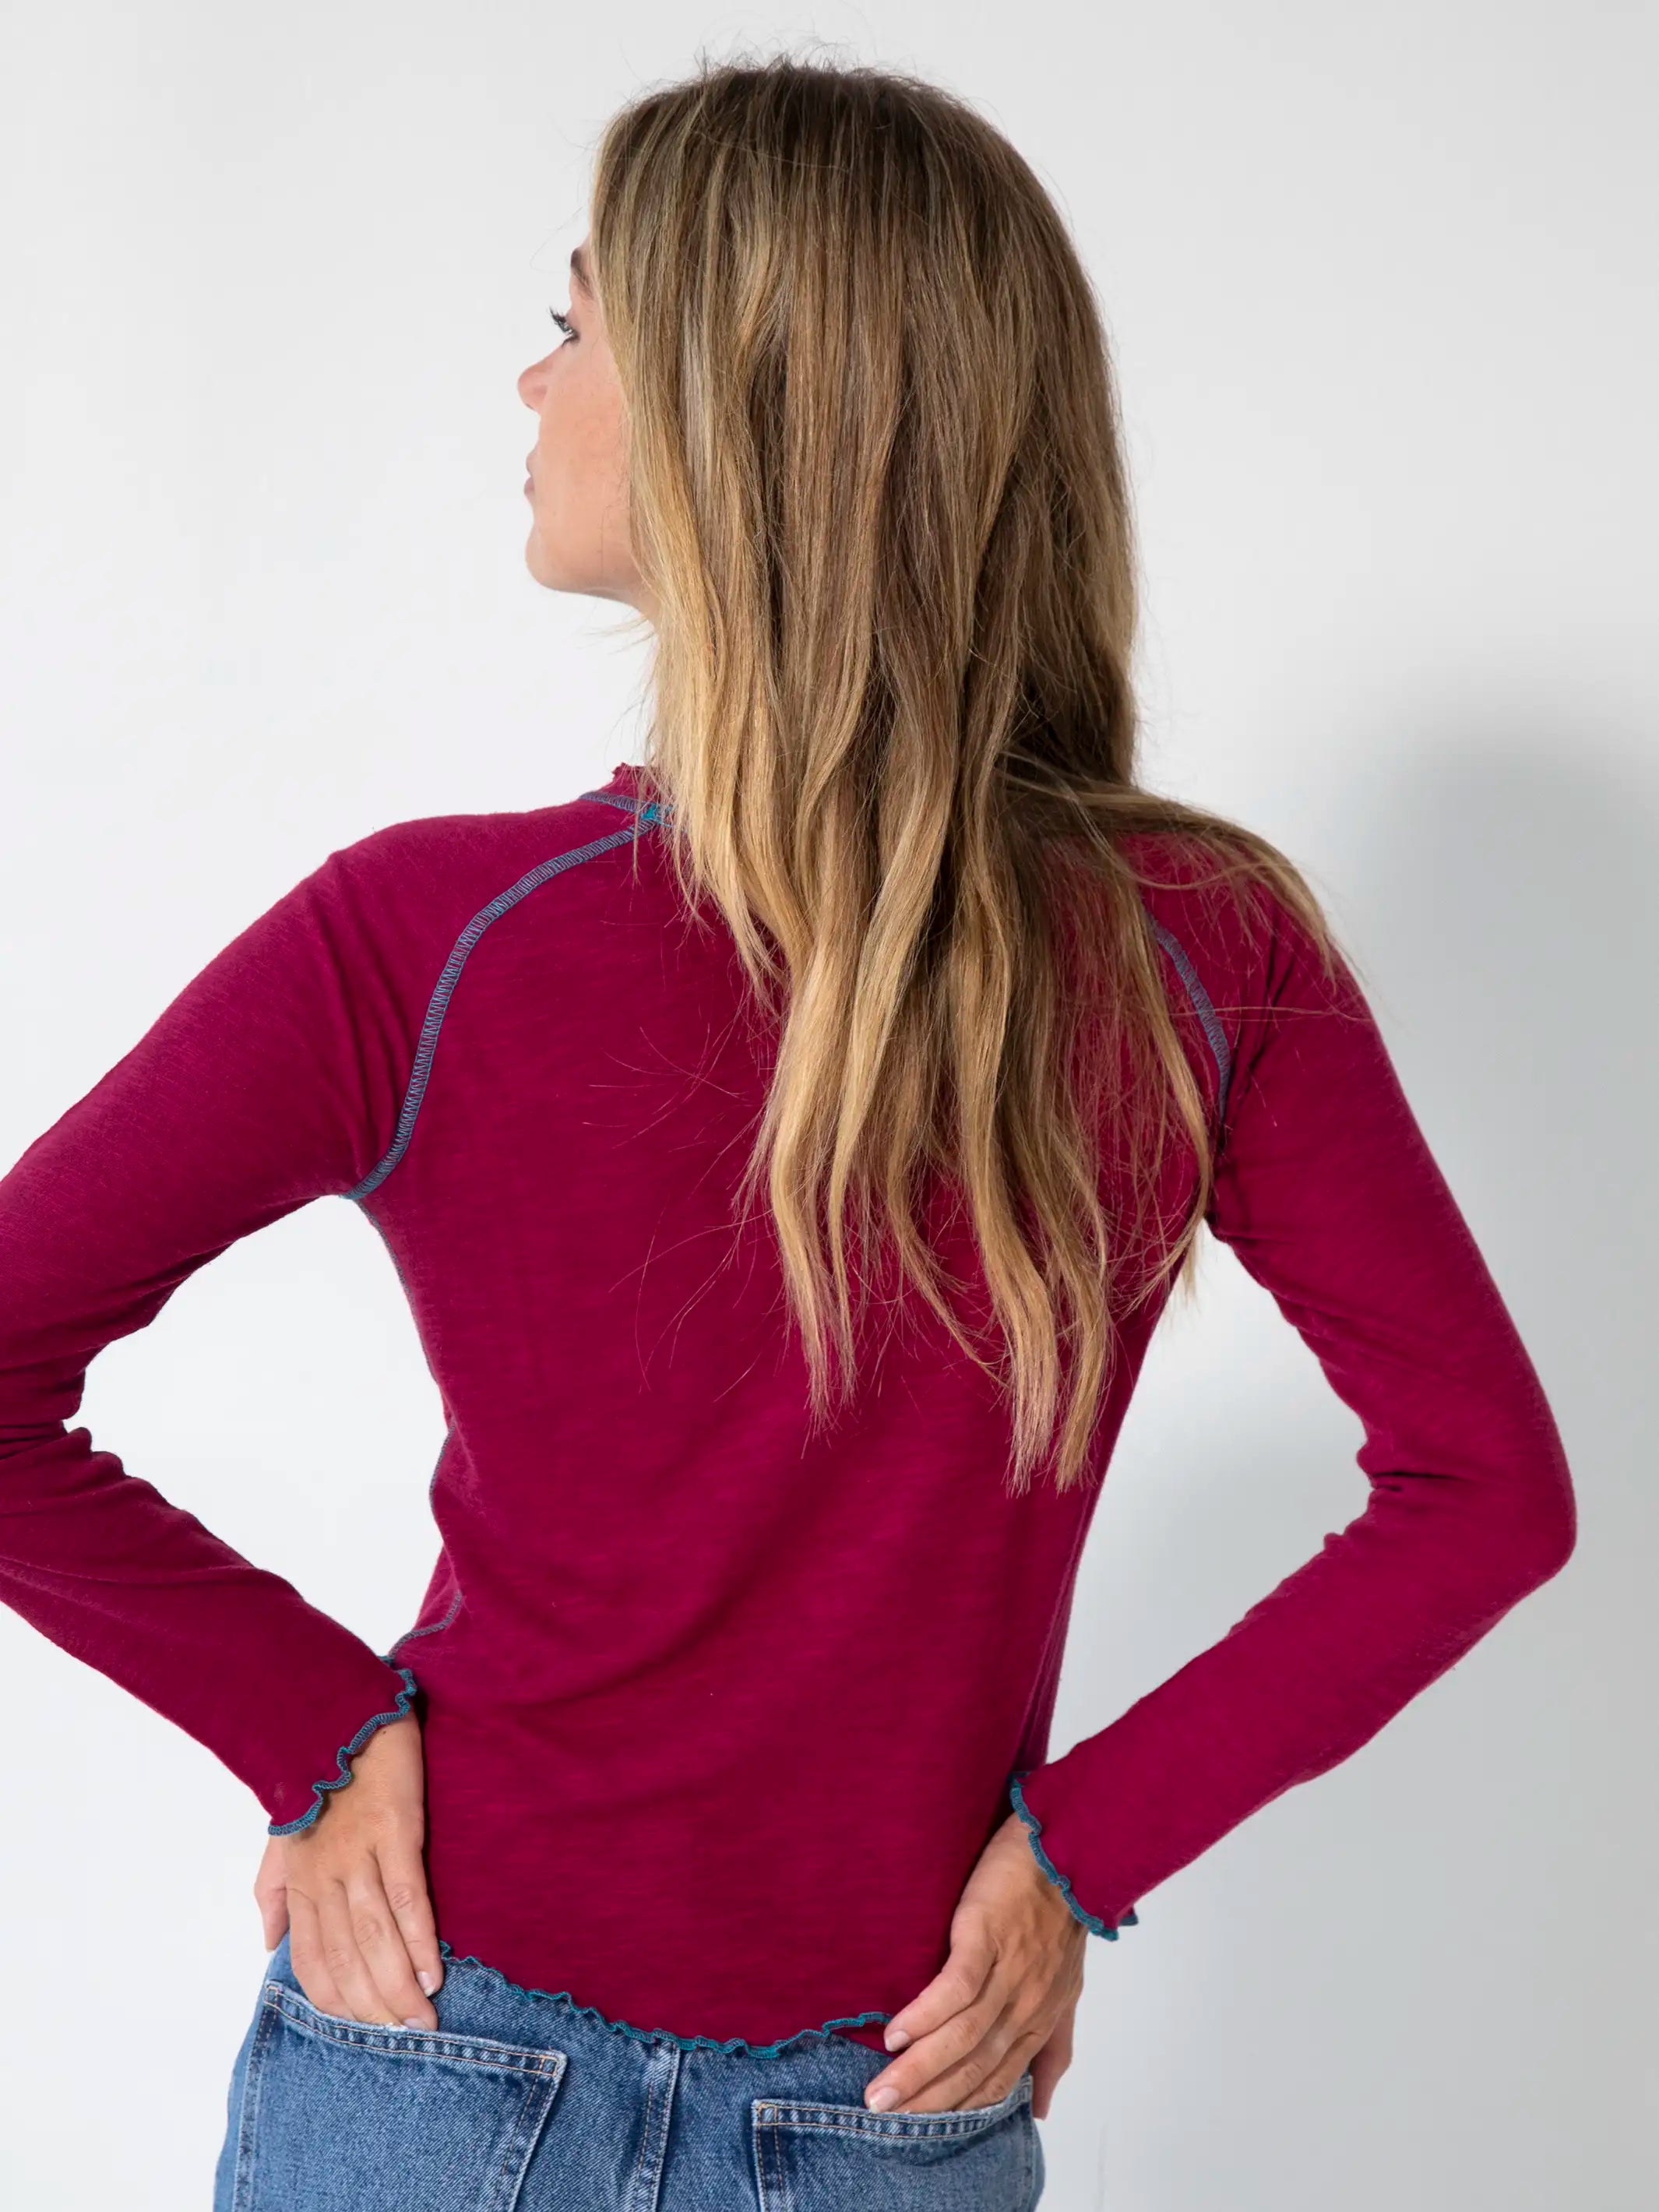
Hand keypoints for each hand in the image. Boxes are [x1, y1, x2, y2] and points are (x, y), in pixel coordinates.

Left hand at [252, 1709, 444, 2029]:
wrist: (339, 1714)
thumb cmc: (314, 1776)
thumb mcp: (280, 1837)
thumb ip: (275, 1894)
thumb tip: (269, 1945)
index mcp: (300, 1881)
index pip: (311, 1959)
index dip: (336, 2000)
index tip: (364, 2028)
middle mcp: (326, 1875)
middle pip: (347, 1957)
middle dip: (374, 2006)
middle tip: (404, 2038)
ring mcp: (360, 1853)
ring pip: (376, 1935)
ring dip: (399, 1985)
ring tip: (422, 2018)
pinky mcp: (396, 1829)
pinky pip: (407, 1894)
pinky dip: (419, 1937)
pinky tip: (433, 1969)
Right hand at [862, 1809, 1087, 2118]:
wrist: (1065, 1853)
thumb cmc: (1059, 1919)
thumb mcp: (1067, 1992)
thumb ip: (1053, 2050)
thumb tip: (1040, 2110)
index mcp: (1040, 2021)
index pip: (996, 2082)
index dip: (957, 2110)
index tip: (917, 2129)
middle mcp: (1026, 2006)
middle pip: (974, 2067)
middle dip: (927, 2100)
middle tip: (881, 2116)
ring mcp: (1008, 1972)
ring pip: (962, 2035)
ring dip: (918, 2069)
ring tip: (879, 2091)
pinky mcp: (987, 1936)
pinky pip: (956, 1986)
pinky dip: (926, 2014)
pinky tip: (896, 2032)